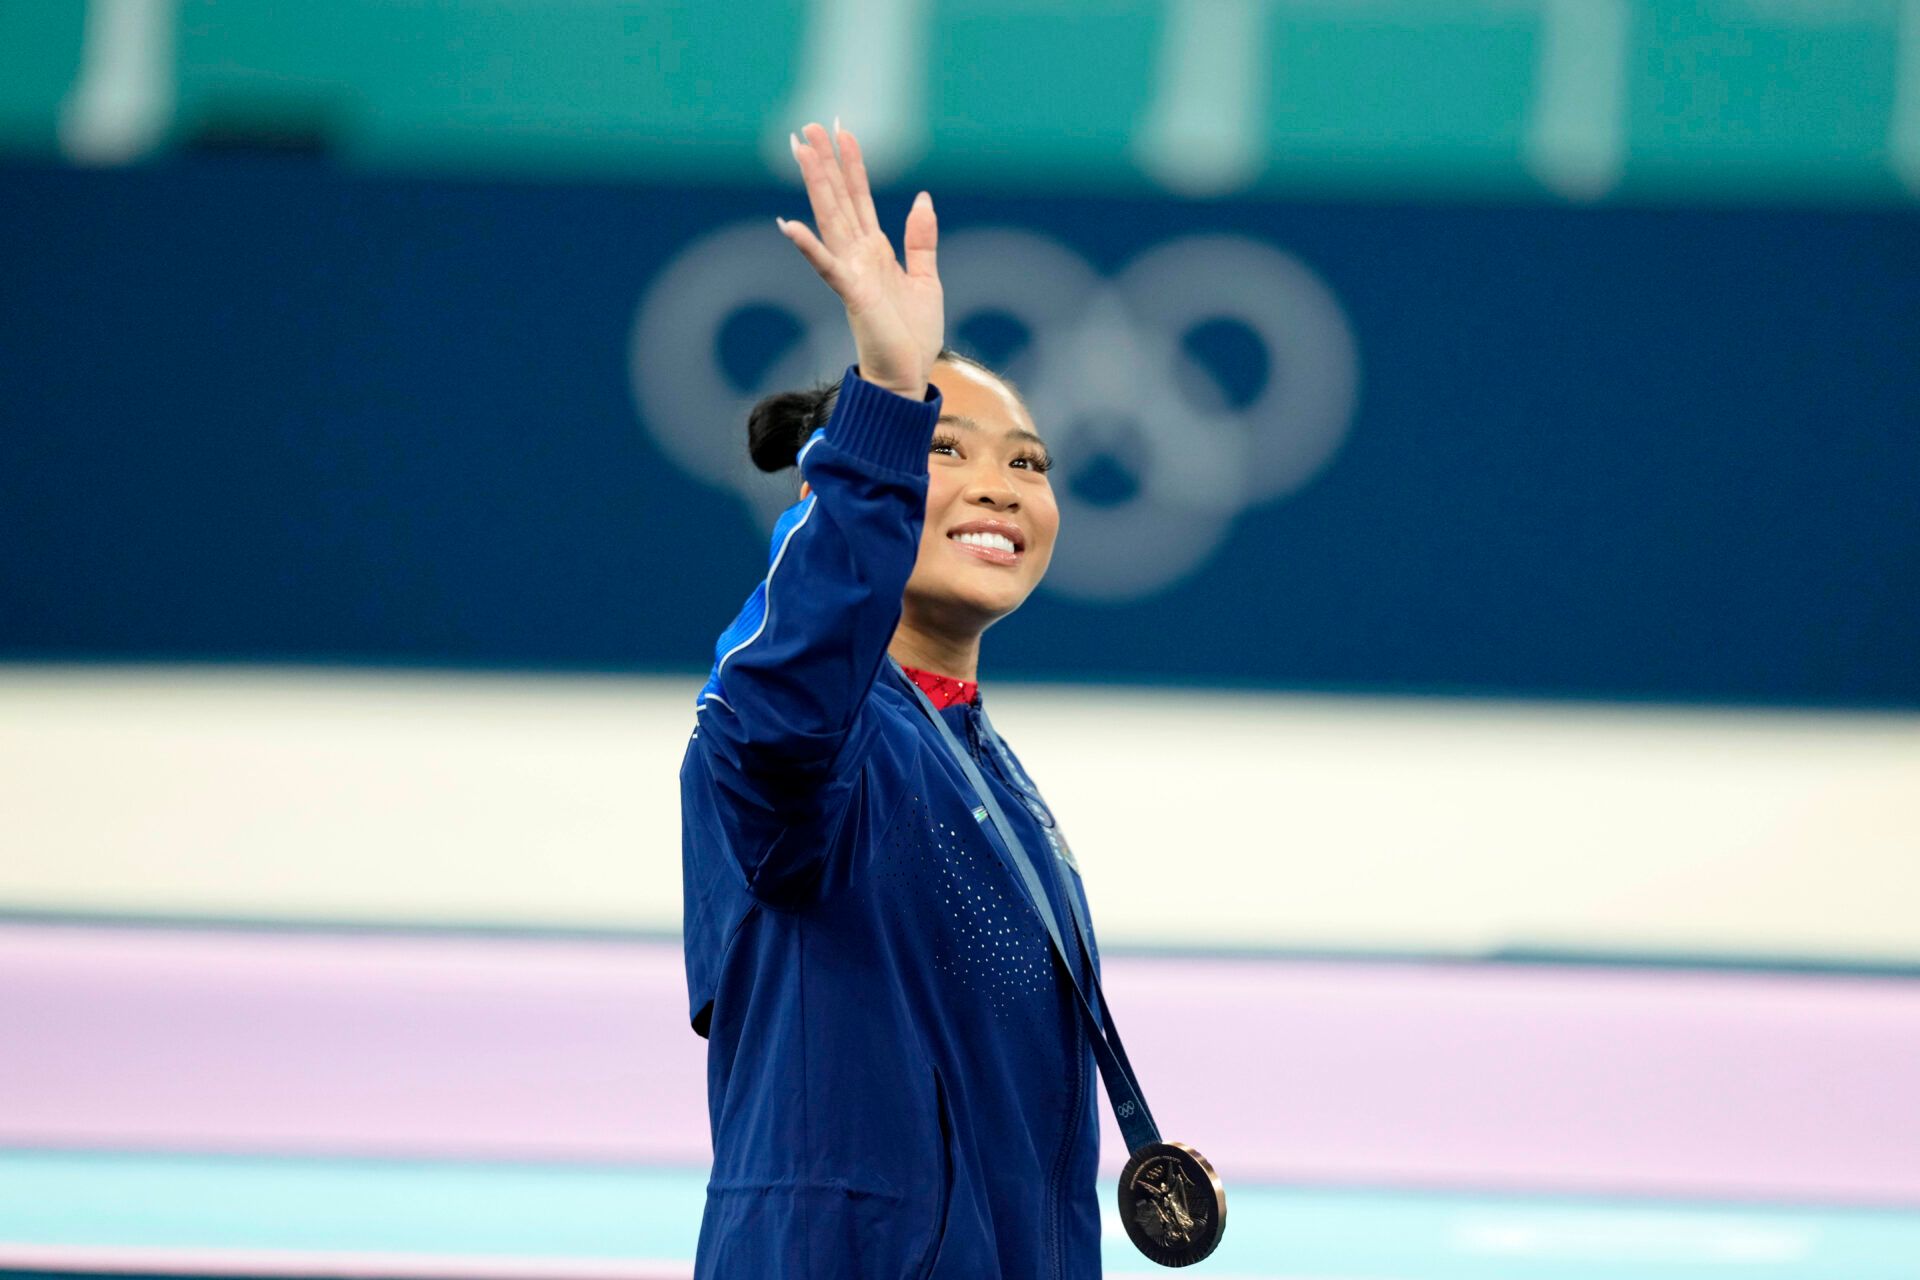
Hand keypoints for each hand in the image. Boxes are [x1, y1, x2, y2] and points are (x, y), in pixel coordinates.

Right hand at [779, 121, 941, 399]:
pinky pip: (828, 266)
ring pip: (830, 219)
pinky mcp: (853, 294)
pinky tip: (788, 224)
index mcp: (875, 251)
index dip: (853, 164)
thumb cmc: (913, 336)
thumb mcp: (926, 278)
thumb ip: (921, 239)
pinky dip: (809, 246)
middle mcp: (858, 256)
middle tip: (808, 126)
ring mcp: (851, 273)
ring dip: (816, 185)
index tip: (842, 130)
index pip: (860, 198)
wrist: (908, 376)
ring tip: (799, 151)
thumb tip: (922, 197)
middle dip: (825, 163)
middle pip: (839, 199)